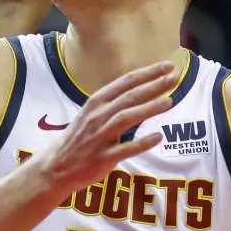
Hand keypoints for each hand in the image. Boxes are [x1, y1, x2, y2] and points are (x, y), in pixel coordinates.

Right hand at [36, 61, 176, 193]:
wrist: (56, 166)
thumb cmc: (78, 138)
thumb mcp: (90, 113)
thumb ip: (112, 103)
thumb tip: (139, 91)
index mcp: (96, 102)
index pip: (125, 82)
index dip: (147, 73)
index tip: (166, 65)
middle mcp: (97, 116)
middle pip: (129, 96)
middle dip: (154, 85)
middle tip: (174, 76)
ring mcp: (100, 137)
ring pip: (127, 118)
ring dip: (149, 108)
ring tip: (170, 101)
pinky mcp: (102, 157)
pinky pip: (125, 149)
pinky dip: (142, 142)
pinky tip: (158, 137)